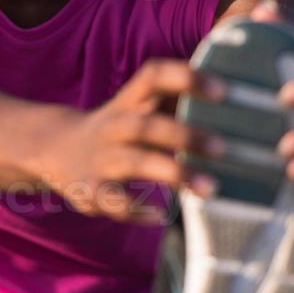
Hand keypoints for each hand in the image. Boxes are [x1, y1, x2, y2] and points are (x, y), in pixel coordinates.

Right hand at [36, 59, 226, 224]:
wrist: (55, 148)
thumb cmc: (120, 127)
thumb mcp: (139, 107)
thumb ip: (177, 100)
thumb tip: (238, 97)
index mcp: (129, 101)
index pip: (153, 76)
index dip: (186, 77)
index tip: (223, 90)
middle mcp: (113, 125)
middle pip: (146, 124)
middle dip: (185, 134)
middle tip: (223, 147)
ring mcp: (101, 158)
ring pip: (135, 162)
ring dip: (173, 172)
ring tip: (210, 188)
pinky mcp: (91, 190)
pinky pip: (113, 201)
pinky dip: (136, 210)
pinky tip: (159, 216)